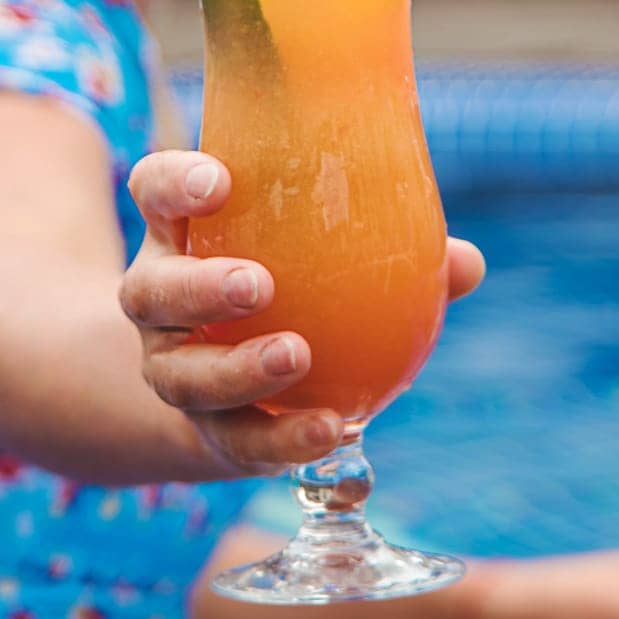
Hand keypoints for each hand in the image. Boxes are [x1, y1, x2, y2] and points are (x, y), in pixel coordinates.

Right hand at [121, 150, 483, 476]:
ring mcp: (173, 368)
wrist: (238, 380)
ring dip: (237, 368)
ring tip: (295, 356)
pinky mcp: (204, 429)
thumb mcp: (325, 256)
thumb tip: (465, 263)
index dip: (175, 183)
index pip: (155, 191)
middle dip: (201, 286)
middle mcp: (160, 299)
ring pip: (182, 374)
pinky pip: (234, 438)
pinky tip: (331, 429)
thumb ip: (393, 249)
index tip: (220, 180)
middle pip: (153, 290)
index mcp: (183, 233)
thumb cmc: (296, 285)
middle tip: (258, 284)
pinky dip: (282, 437)